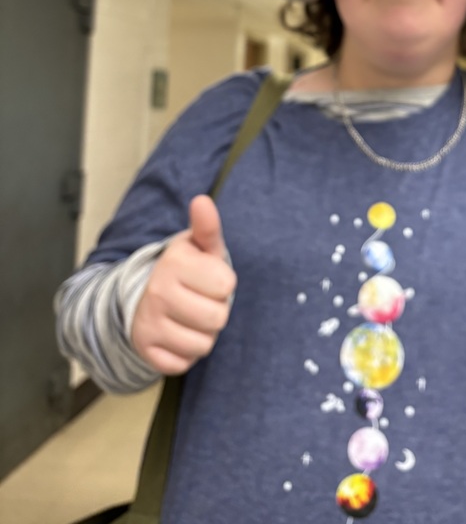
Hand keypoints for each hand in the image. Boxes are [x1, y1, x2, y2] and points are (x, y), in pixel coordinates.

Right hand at [131, 196, 236, 374]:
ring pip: (203, 344)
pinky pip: (184, 364)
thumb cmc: (183, 270)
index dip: (223, 283)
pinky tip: (176, 334)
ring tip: (189, 317)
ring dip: (203, 334)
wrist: (140, 297)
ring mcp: (148, 324)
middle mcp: (157, 292)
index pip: (227, 286)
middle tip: (199, 300)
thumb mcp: (198, 247)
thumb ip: (207, 226)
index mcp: (174, 263)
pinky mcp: (145, 351)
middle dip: (216, 311)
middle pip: (218, 318)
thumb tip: (202, 200)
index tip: (207, 278)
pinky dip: (185, 353)